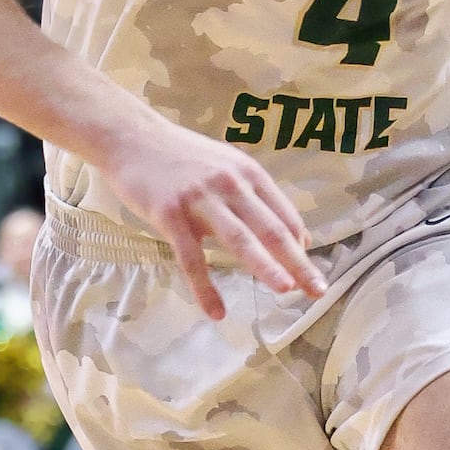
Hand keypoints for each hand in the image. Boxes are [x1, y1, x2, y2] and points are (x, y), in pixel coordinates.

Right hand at [97, 110, 325, 320]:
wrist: (131, 137)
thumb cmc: (181, 157)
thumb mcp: (226, 167)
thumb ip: (255, 196)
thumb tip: (293, 235)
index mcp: (248, 174)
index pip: (284, 216)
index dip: (301, 248)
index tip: (312, 274)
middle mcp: (230, 184)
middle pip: (271, 230)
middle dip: (298, 263)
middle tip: (317, 290)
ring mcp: (200, 199)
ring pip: (240, 239)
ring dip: (265, 266)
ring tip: (285, 290)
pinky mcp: (170, 214)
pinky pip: (191, 258)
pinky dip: (204, 287)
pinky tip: (216, 311)